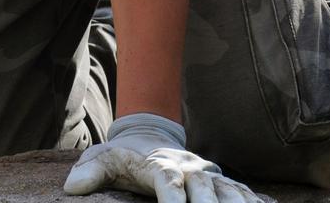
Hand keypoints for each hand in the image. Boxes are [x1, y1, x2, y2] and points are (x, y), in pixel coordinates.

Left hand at [64, 113, 266, 202]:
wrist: (149, 134)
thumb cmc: (124, 155)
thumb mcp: (103, 157)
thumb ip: (89, 170)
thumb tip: (71, 187)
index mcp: (161, 166)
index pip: (169, 187)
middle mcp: (189, 169)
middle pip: (206, 192)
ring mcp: (208, 175)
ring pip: (230, 193)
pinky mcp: (220, 182)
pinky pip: (243, 193)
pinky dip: (258, 201)